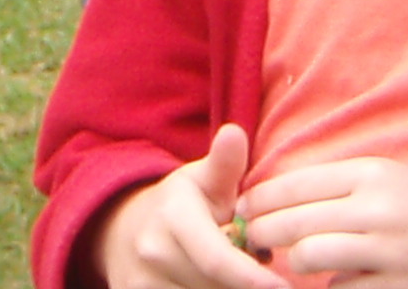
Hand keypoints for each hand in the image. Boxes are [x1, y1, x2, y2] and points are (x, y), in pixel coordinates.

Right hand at [95, 125, 270, 288]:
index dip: (254, 280)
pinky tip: (211, 282)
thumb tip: (235, 133)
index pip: (218, 260)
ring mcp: (140, 285)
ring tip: (231, 271)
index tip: (285, 287)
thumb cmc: (179, 205)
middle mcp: (153, 255)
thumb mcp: (201, 179)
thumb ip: (224, 165)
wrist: (122, 231)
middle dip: (244, 283)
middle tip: (251, 261)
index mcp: (173, 219)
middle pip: (218, 288)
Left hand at [236, 156, 407, 288]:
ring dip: (290, 264)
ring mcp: (388, 250)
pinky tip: (325, 283)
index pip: (294, 183)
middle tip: (250, 240)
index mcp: (370, 172)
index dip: (258, 198)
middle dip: (261, 233)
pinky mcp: (398, 286)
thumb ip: (336, 184)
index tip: (240, 209)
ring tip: (285, 264)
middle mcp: (377, 208)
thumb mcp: (386, 177)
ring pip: (308, 258)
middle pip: (294, 221)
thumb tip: (275, 195)